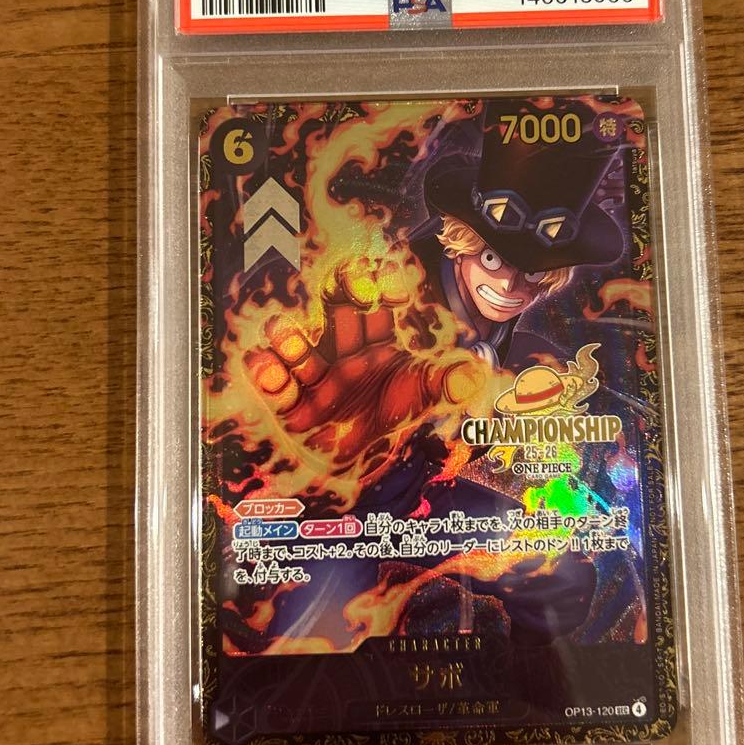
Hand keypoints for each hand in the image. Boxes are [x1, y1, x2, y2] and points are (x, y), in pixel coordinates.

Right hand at [247, 261, 483, 476]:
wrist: (362, 456)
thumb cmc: (389, 412)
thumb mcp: (421, 397)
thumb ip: (446, 384)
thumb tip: (475, 374)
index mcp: (374, 340)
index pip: (375, 303)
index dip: (380, 288)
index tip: (395, 293)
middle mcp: (342, 350)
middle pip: (334, 309)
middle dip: (337, 294)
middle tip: (354, 293)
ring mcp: (315, 374)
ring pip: (297, 344)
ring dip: (290, 338)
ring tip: (288, 337)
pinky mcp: (292, 401)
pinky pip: (275, 382)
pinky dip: (268, 374)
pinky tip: (271, 372)